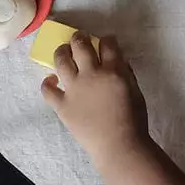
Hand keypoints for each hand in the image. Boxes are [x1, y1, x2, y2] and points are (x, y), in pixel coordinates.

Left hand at [40, 34, 149, 164]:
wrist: (118, 146)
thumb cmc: (133, 121)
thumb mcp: (137, 92)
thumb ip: (127, 74)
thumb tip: (118, 61)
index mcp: (114, 71)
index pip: (108, 44)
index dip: (106, 39)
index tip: (106, 41)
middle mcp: (91, 75)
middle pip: (80, 45)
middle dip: (80, 38)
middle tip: (80, 38)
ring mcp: (74, 89)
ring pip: (61, 60)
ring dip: (61, 51)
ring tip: (63, 51)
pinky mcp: (62, 105)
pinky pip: (48, 90)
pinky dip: (48, 83)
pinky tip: (51, 80)